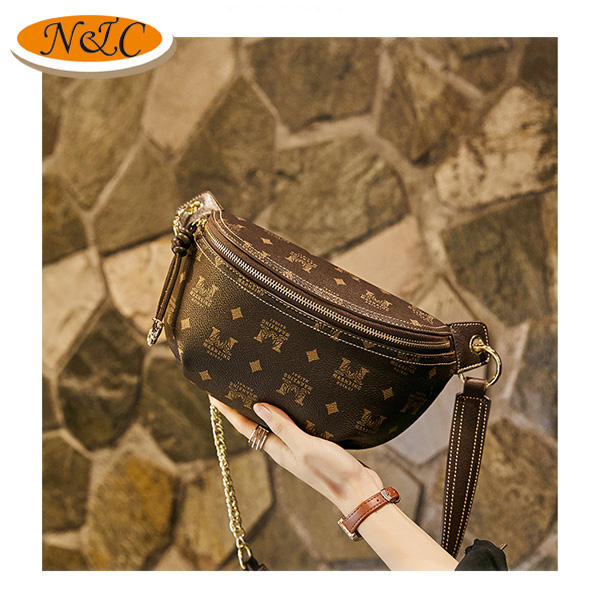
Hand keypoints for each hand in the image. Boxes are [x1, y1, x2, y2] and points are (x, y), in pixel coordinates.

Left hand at [209, 395, 383, 513]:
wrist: (358, 491)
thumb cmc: (331, 471)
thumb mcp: (304, 446)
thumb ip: (282, 426)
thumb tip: (257, 406)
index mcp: (277, 449)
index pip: (245, 426)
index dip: (228, 410)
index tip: (213, 394)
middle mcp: (283, 448)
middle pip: (256, 424)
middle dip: (242, 406)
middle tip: (231, 385)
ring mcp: (297, 447)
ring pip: (274, 423)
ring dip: (263, 408)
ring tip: (255, 389)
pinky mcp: (312, 445)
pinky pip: (292, 425)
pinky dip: (285, 412)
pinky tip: (291, 403)